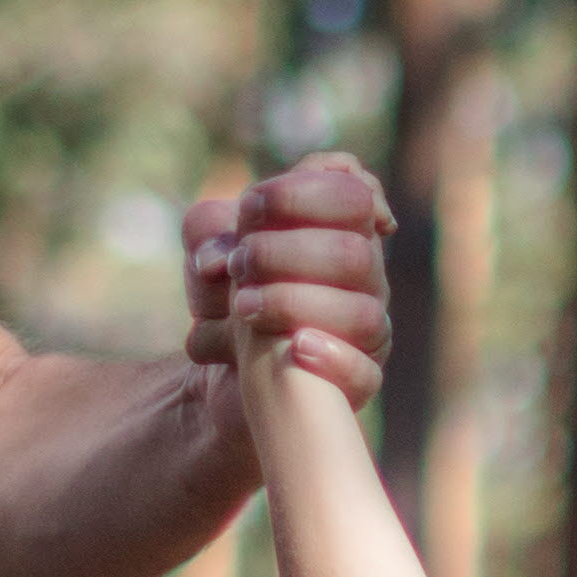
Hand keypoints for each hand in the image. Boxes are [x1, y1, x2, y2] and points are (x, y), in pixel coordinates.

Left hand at [194, 146, 394, 403]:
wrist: (219, 376)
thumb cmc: (226, 302)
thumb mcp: (209, 254)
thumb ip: (209, 229)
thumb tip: (222, 258)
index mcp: (342, 233)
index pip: (355, 195)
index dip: (303, 194)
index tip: (251, 206)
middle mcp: (364, 280)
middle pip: (356, 253)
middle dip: (286, 251)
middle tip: (239, 263)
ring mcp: (367, 333)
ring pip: (363, 314)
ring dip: (295, 303)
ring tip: (242, 307)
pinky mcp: (358, 382)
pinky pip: (364, 373)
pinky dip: (332, 357)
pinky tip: (295, 347)